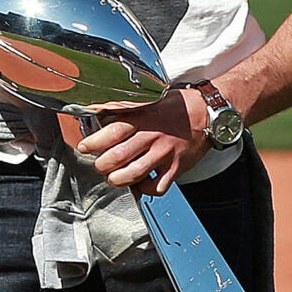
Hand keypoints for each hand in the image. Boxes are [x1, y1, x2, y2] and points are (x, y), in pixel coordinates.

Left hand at [77, 87, 210, 193]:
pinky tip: (141, 184)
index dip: (94, 142)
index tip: (84, 147)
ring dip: (118, 180)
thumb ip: (121, 109)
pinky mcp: (176, 167)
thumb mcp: (146, 101)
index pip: (111, 132)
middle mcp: (151, 137)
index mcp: (142, 119)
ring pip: (133, 174)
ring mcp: (164, 154)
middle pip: (117, 157)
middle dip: (102, 165)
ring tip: (115, 177)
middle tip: (100, 165)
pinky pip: (157, 187)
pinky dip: (145, 190)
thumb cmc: (173, 108)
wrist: (207, 114)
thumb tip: (94, 111)